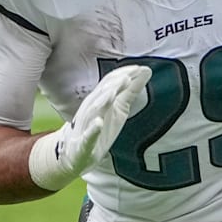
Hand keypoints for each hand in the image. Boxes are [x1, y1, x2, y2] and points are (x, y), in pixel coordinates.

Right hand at [28, 65, 151, 190]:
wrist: (75, 152)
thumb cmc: (100, 126)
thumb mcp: (119, 108)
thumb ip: (131, 90)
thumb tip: (146, 70)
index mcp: (100, 99)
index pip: (110, 83)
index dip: (123, 75)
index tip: (138, 68)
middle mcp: (91, 109)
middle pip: (101, 93)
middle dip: (114, 84)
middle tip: (127, 76)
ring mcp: (86, 126)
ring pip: (93, 110)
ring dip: (103, 101)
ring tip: (113, 93)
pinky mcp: (84, 143)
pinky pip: (88, 136)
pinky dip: (93, 129)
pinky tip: (99, 123)